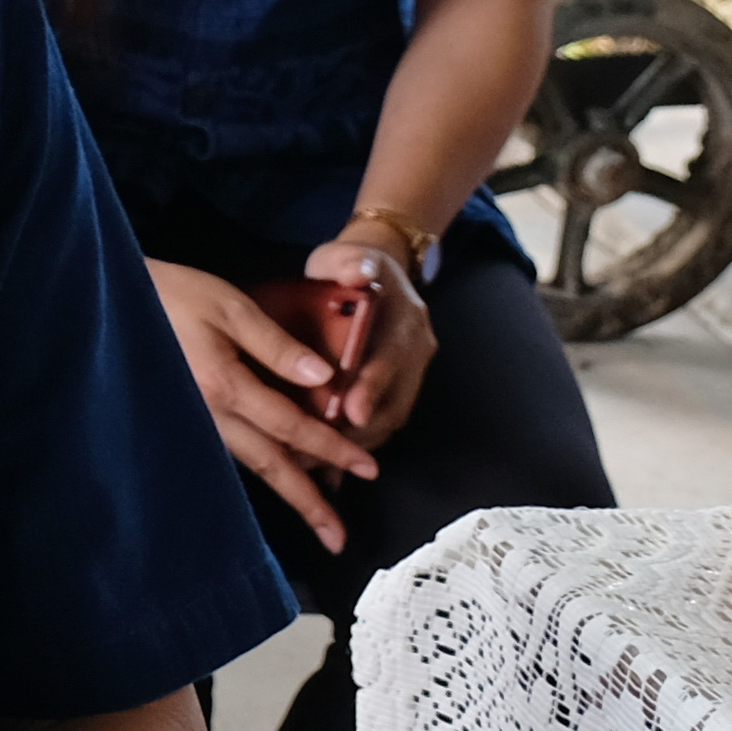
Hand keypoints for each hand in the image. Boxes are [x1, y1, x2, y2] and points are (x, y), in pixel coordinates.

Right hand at [147, 257, 377, 552]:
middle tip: (338, 538)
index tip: (368, 467)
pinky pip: (232, 452)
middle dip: (308, 502)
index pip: (291, 427)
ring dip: (286, 492)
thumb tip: (324, 378)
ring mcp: (195, 421)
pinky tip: (279, 476)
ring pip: (251, 464)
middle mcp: (209, 415)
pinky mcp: (187, 418)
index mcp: (224, 386)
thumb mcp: (230, 307)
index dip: (333, 448)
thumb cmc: (172, 295)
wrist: (111, 304)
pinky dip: (262, 468)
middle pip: (269, 465)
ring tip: (317, 518)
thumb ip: (276, 344)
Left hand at [298, 235, 437, 448]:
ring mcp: (410, 374)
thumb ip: (351, 263)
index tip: (349, 411)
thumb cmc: (350, 267)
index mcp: (405, 321)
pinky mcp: (397, 390)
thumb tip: (359, 270)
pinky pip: (382, 425)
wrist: (373, 272)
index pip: (392, 357)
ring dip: (357, 447)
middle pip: (394, 401)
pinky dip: (358, 448)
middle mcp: (416, 351)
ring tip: (316, 466)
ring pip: (389, 420)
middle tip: (320, 453)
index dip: (372, 386)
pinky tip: (330, 473)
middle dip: (359, 432)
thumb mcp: (347, 257)